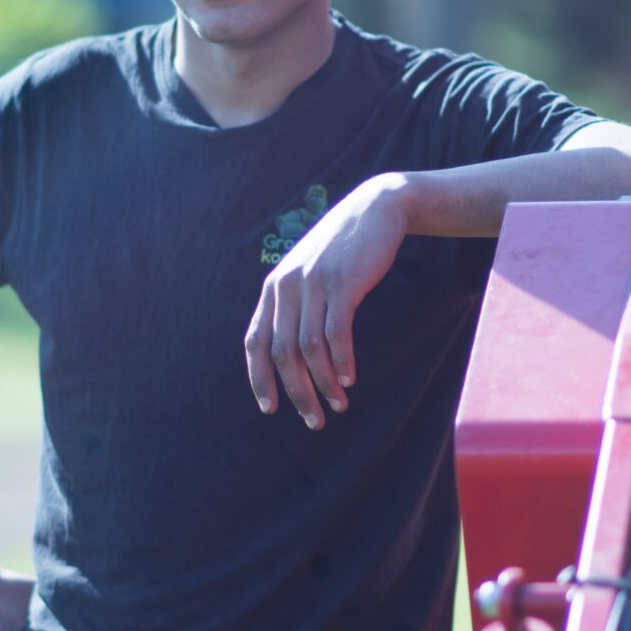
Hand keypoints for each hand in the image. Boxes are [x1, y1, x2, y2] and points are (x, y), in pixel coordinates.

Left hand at [244, 174, 410, 429]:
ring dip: (323, 384)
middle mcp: (287, 286)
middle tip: (314, 421)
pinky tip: (350, 379)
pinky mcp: (342, 283)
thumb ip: (296, 305)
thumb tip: (290, 354)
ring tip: (338, 406)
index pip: (254, 342)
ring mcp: (313, 283)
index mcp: (273, 288)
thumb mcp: (309, 273)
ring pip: (309, 349)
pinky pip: (336, 333)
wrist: (376, 209)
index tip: (270, 408)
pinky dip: (342, 361)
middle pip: (282, 354)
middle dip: (297, 393)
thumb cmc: (343, 250)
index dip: (259, 379)